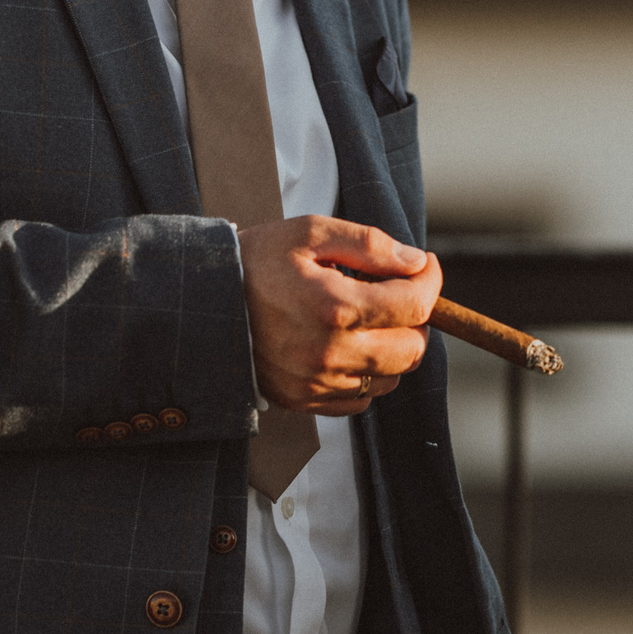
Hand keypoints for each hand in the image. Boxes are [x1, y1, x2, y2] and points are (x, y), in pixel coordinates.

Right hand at [238, 216, 439, 413]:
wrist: (203, 303)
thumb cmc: (257, 261)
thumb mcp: (310, 232)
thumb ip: (370, 245)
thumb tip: (416, 262)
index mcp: (334, 306)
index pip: (415, 304)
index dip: (430, 280)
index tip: (423, 265)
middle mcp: (329, 353)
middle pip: (412, 349)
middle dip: (416, 318)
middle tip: (398, 293)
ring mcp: (316, 382)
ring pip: (391, 377)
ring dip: (393, 347)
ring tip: (367, 317)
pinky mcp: (303, 401)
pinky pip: (361, 399)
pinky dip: (367, 374)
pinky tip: (347, 344)